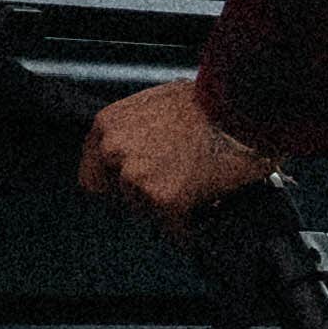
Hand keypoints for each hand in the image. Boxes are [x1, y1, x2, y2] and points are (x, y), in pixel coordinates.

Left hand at [82, 77, 280, 223]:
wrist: (237, 109)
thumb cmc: (206, 101)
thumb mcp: (156, 102)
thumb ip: (134, 129)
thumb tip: (139, 148)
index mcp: (108, 126)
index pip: (90, 175)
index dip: (113, 183)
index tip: (128, 187)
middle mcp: (114, 153)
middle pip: (116, 198)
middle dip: (140, 197)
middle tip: (167, 186)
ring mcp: (136, 179)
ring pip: (146, 212)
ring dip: (167, 207)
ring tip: (192, 187)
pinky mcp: (163, 201)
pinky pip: (173, 227)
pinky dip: (187, 225)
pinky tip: (203, 206)